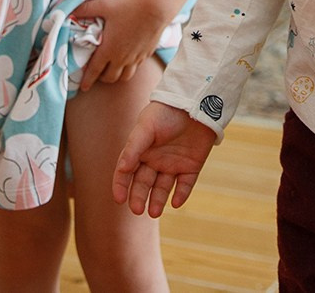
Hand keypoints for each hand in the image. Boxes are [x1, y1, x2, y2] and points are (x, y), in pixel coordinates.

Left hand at [72, 0, 172, 86]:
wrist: (156, 7)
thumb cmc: (128, 6)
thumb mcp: (104, 5)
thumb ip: (85, 9)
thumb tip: (69, 11)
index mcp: (108, 49)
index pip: (94, 71)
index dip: (87, 80)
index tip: (83, 87)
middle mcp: (122, 58)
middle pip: (110, 78)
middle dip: (101, 78)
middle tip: (97, 73)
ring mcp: (136, 58)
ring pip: (125, 77)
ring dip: (117, 76)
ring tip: (113, 70)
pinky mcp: (146, 54)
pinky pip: (136, 67)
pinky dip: (130, 67)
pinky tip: (129, 59)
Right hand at [112, 102, 217, 216]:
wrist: (196, 102)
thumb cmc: (166, 112)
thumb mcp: (146, 127)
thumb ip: (133, 148)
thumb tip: (122, 170)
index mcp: (141, 150)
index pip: (126, 172)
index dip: (120, 186)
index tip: (119, 199)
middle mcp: (155, 160)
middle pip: (144, 183)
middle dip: (139, 197)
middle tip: (137, 209)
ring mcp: (173, 164)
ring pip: (163, 188)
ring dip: (158, 201)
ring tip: (154, 212)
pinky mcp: (192, 166)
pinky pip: (185, 185)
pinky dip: (181, 195)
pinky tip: (175, 202)